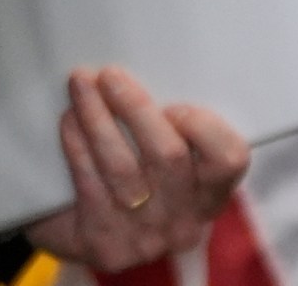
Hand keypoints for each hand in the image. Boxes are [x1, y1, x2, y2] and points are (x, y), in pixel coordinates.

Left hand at [24, 68, 249, 271]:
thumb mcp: (160, 146)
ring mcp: (147, 238)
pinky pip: (91, 185)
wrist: (80, 229)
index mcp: (211, 191)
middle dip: (136, 107)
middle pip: (168, 155)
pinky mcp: (107, 245)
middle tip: (111, 74)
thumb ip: (167, 116)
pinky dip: (78, 146)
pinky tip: (69, 120)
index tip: (172, 101)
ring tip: (81, 83)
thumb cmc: (132, 171)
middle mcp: (185, 220)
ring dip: (98, 118)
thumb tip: (151, 51)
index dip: (202, 127)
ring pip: (123, 167)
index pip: (228, 158)